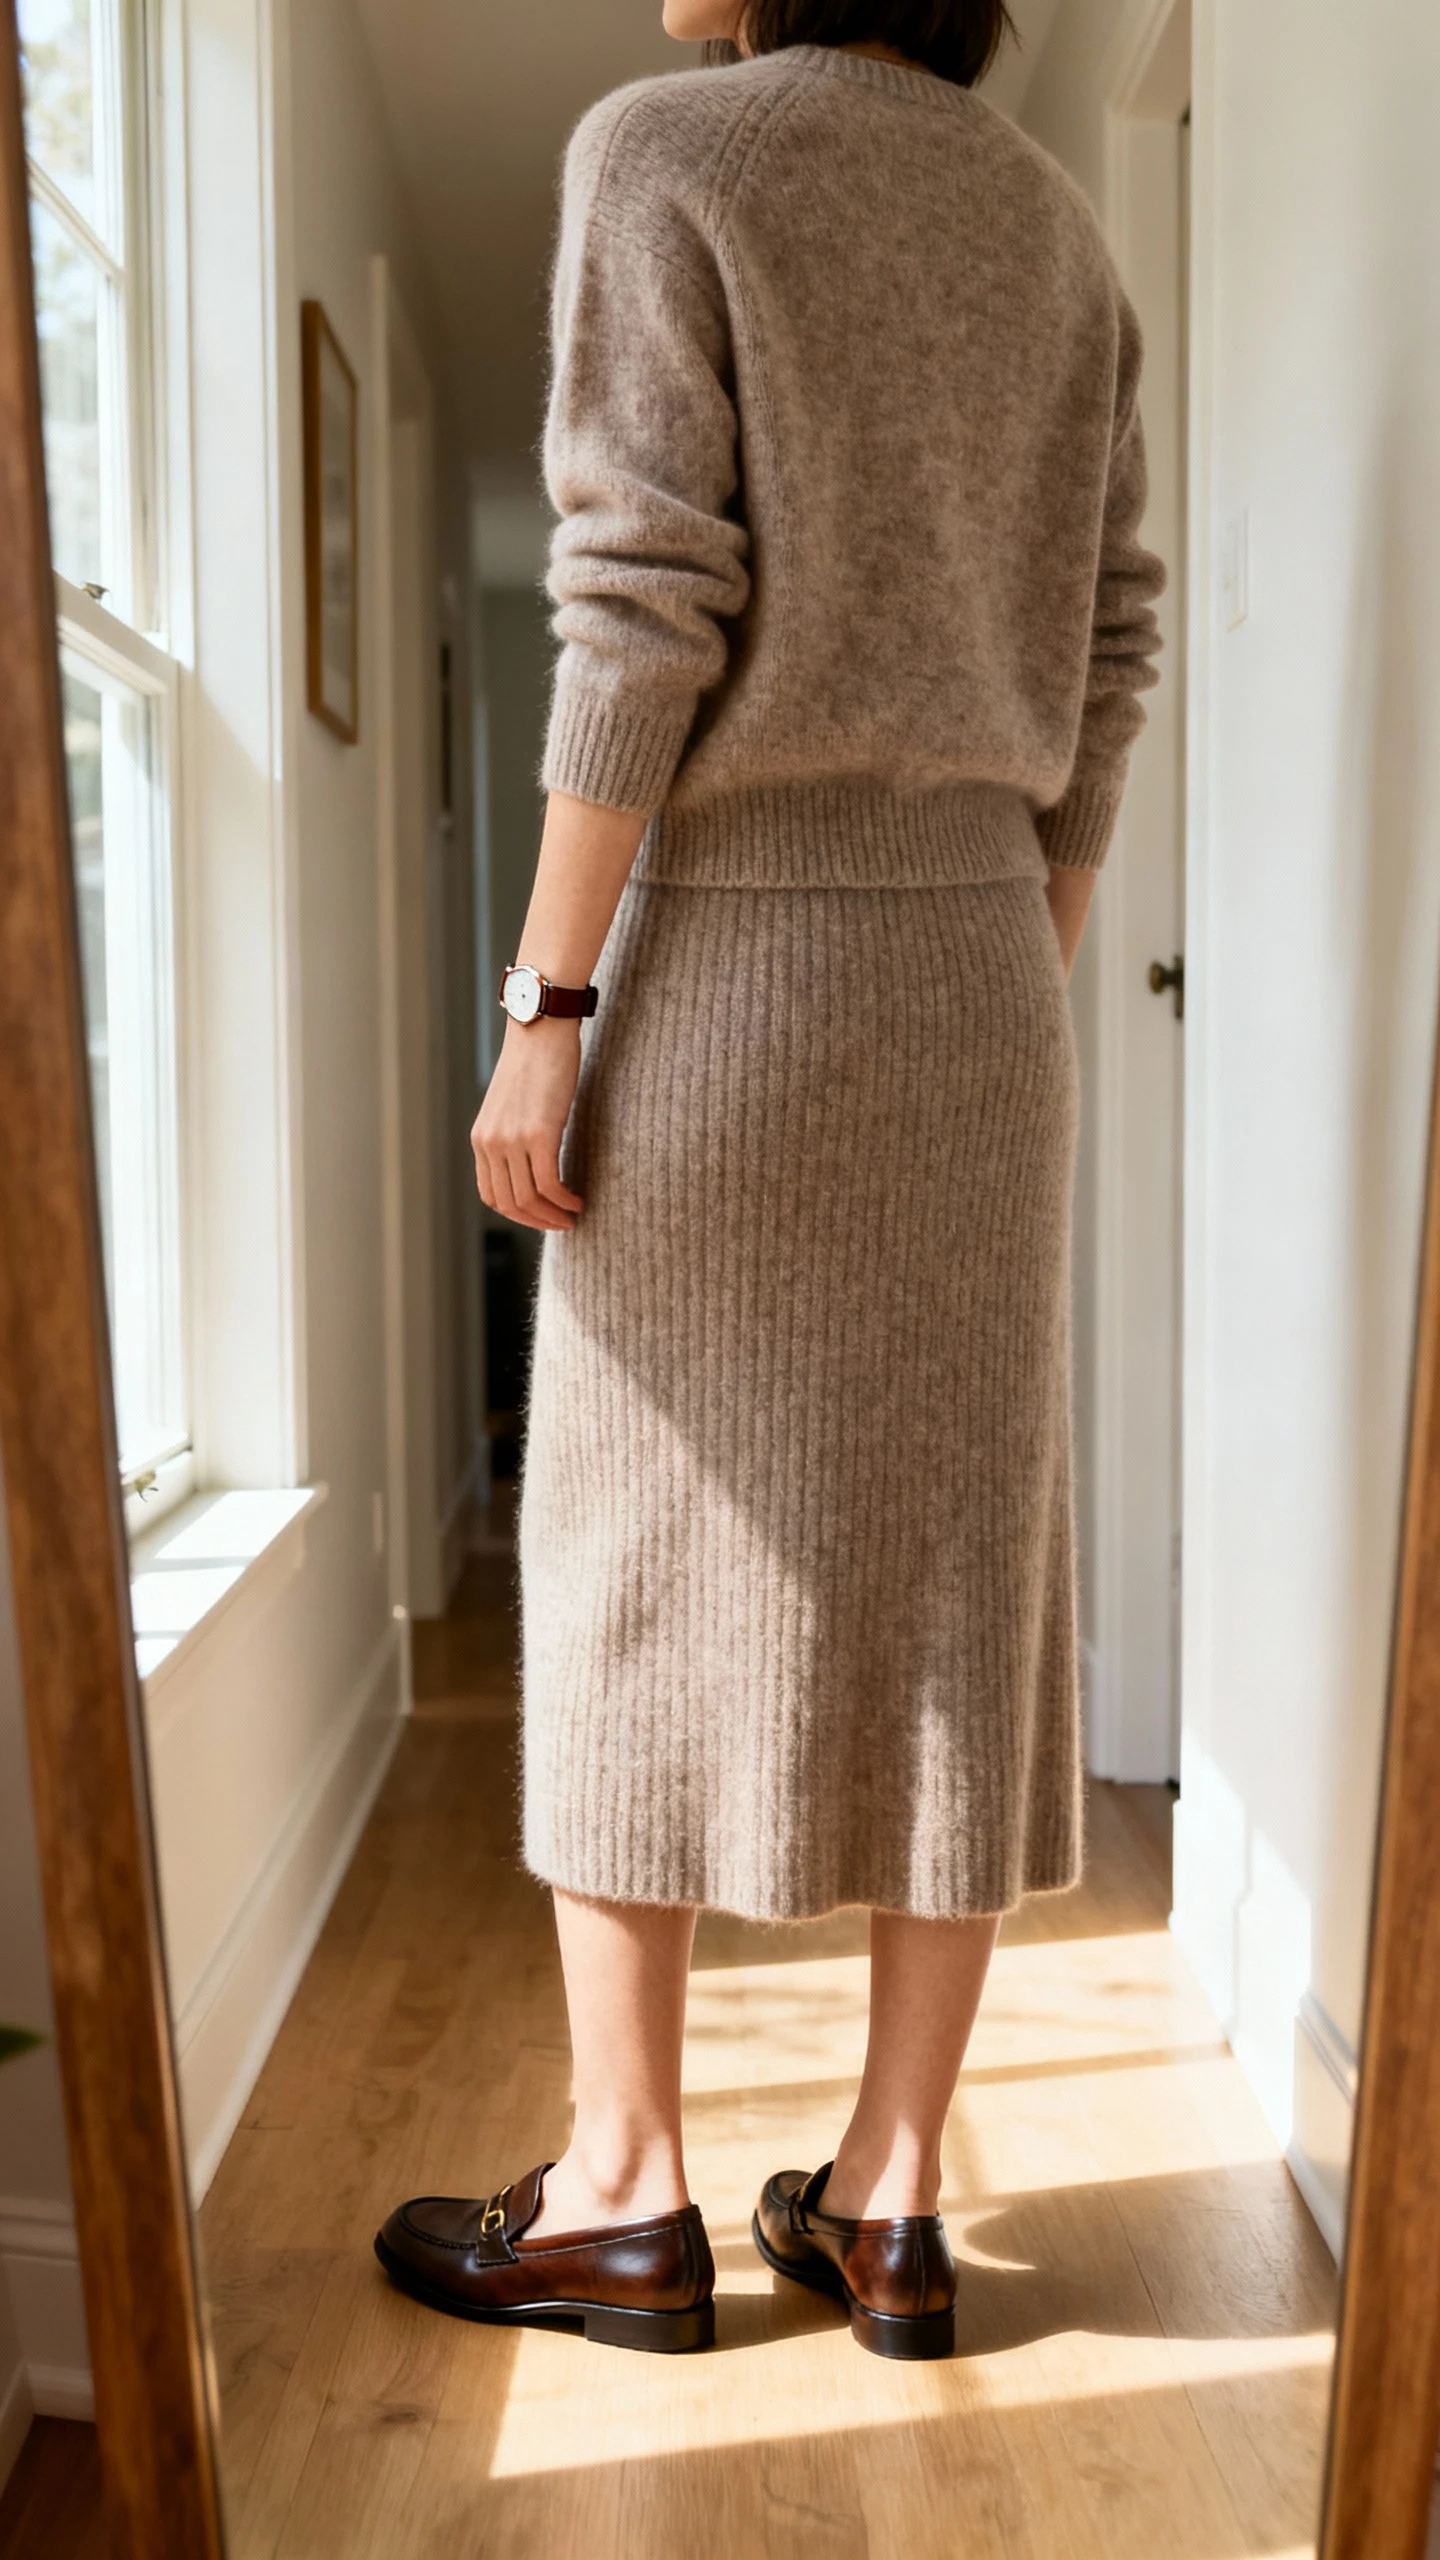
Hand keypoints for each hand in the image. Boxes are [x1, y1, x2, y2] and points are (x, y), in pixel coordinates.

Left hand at [472, 1018, 585, 1231]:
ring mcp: (512, 1140)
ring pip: (528, 1199)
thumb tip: (532, 1159)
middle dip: (537, 1221)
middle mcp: (490, 1143)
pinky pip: (549, 1184)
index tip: (541, 1215)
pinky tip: (578, 1201)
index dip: (517, 1214)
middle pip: (509, 1203)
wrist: (540, 1028)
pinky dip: (564, 1200)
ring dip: (552, 1216)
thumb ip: (513, 1133)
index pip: (491, 1195)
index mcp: (481, 1138)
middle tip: (562, 1224)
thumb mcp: (513, 1104)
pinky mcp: (538, 1134)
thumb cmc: (535, 1061)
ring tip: (573, 1216)